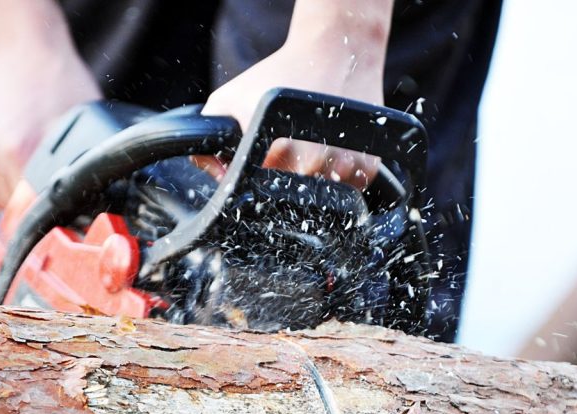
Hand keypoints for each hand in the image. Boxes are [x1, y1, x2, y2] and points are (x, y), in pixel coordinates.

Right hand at [0, 2, 101, 207]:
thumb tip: (93, 200)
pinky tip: (15, 158)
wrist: (20, 49)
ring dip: (14, 195)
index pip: (30, 216)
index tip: (53, 233)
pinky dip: (0, 181)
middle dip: (33, 206)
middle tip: (49, 184)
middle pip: (15, 213)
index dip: (44, 227)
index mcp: (25, 153)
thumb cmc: (58, 83)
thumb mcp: (83, 124)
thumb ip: (82, 165)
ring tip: (30, 165)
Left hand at [202, 0, 391, 187]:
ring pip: (321, 200)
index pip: (258, 198)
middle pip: (289, 201)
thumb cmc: (281, 73)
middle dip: (282, 180)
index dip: (254, 185)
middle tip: (286, 146)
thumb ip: (208, 142)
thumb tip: (217, 179)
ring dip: (312, 181)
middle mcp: (312, 164)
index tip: (260, 162)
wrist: (335, 50)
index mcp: (277, 154)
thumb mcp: (228, 100)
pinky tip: (331, 148)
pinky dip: (339, 177)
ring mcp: (343, 167)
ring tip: (309, 144)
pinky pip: (348, 191)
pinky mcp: (368, 167)